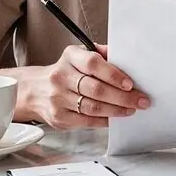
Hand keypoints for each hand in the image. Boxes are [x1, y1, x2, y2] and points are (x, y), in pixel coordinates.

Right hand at [17, 44, 150, 128]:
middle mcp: (60, 76)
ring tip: (131, 109)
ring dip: (116, 110)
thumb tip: (127, 58)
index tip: (130, 84)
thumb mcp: (79, 55)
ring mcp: (57, 98)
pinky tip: (114, 118)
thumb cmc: (66, 71)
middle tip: (140, 100)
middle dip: (123, 97)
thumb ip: (102, 54)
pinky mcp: (58, 116)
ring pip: (93, 107)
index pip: (93, 64)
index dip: (114, 74)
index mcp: (70, 57)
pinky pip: (86, 121)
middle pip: (96, 89)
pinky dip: (103, 120)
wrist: (34, 89)